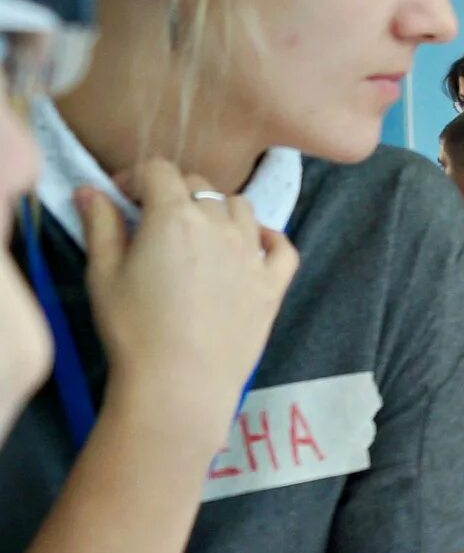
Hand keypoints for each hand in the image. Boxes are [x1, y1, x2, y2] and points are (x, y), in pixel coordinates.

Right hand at [82, 161, 294, 444]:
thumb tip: (91, 190)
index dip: (136, 178)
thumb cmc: (133, 328)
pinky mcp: (273, 284)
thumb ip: (100, 225)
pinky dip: (268, 238)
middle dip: (173, 193)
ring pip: (241, 208)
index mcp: (174, 216)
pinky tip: (253, 246)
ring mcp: (252, 254)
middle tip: (153, 222)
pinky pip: (282, 246)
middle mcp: (220, 225)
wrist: (180, 382)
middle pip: (200, 186)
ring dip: (217, 210)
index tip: (122, 198)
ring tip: (197, 235)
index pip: (160, 171)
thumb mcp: (103, 273)